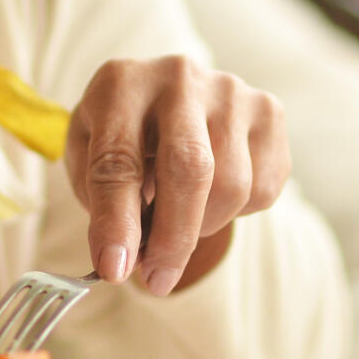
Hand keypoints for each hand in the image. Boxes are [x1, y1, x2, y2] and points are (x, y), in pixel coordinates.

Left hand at [62, 56, 287, 296]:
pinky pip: (263, 188)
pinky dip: (236, 212)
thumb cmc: (122, 132)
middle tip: (156, 280)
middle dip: (174, 238)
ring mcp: (230, 91)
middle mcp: (179, 78)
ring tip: (176, 218)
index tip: (114, 269)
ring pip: (231, 187)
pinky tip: (211, 193)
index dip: (116, 221)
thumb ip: (100, 202)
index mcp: (121, 84)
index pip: (119, 160)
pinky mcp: (268, 111)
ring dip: (201, 226)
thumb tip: (121, 260)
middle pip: (190, 169)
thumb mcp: (89, 155)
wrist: (168, 95)